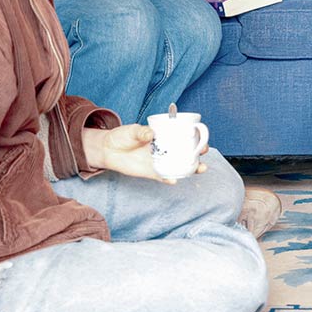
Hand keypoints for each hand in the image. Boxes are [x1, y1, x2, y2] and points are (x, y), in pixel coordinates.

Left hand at [86, 124, 206, 183]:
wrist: (108, 149)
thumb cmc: (123, 136)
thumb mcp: (132, 130)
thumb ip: (142, 132)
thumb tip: (150, 134)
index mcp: (164, 136)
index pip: (183, 136)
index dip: (196, 137)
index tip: (202, 137)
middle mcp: (165, 149)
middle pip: (186, 152)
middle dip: (198, 153)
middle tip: (203, 153)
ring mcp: (160, 161)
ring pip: (179, 166)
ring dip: (191, 169)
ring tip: (199, 169)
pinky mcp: (152, 172)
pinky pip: (164, 176)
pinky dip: (170, 179)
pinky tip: (174, 180)